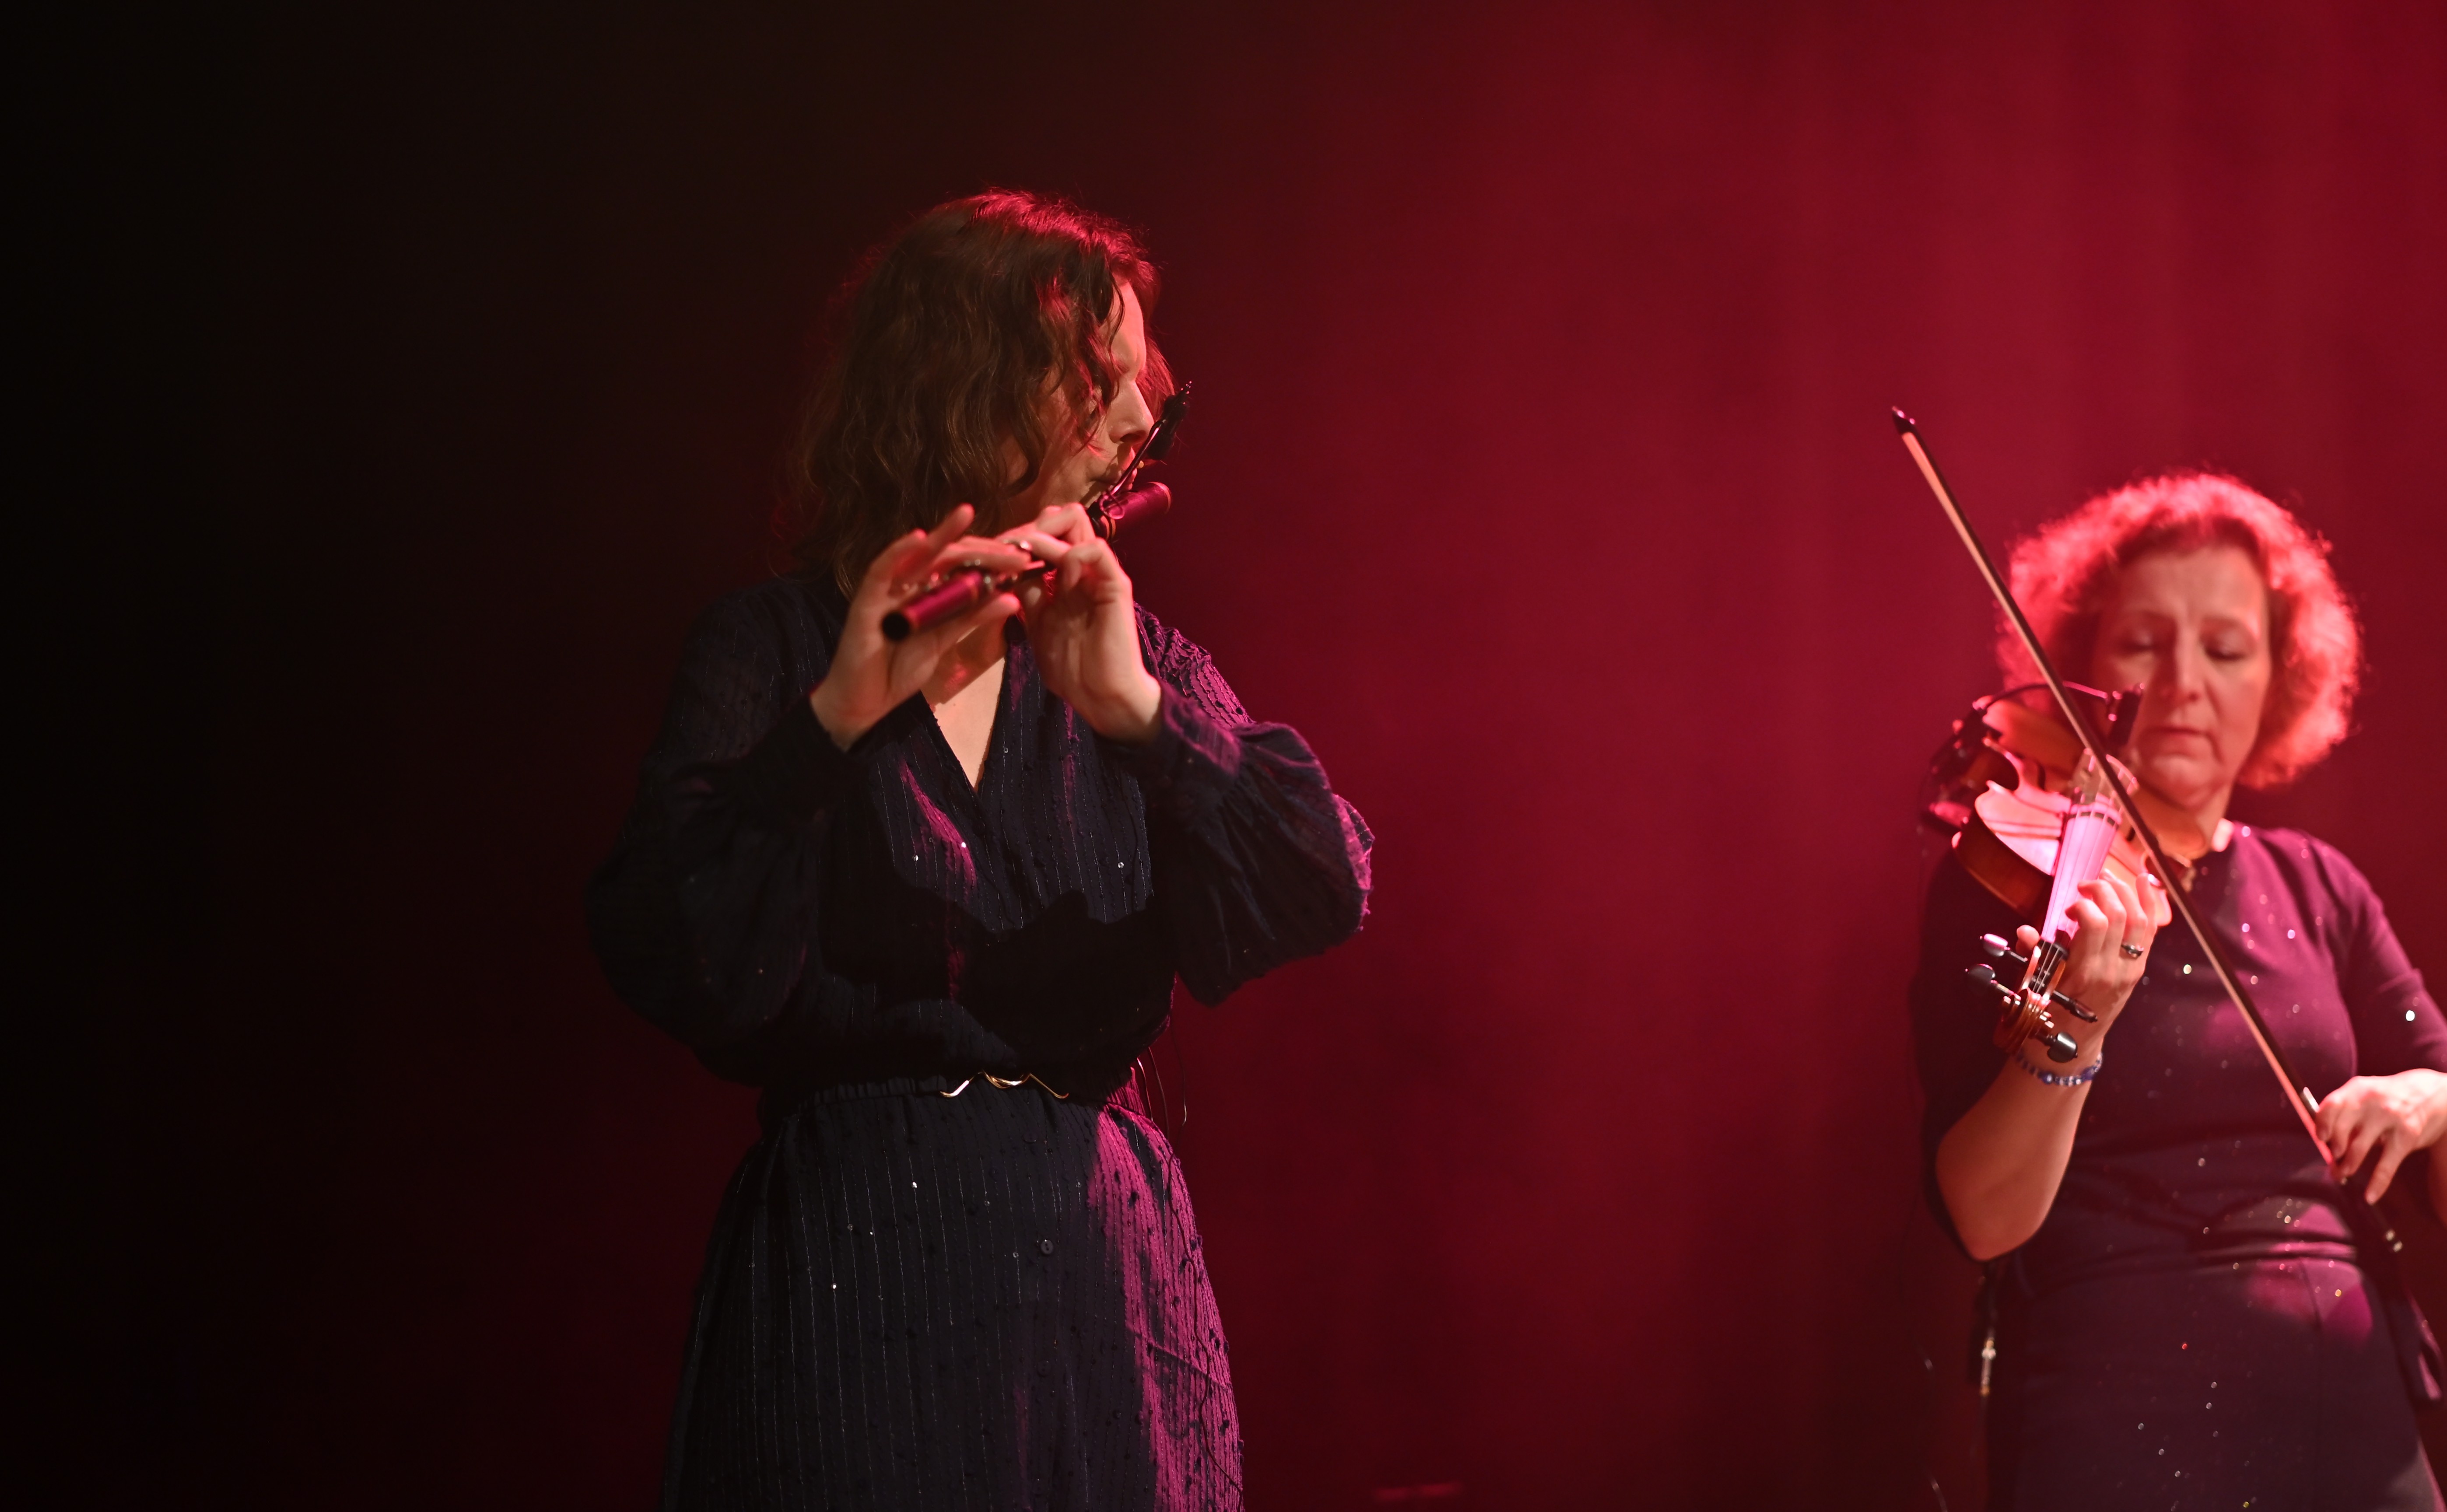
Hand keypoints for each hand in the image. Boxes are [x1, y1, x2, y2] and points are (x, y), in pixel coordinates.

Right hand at [808, 505, 1033, 748]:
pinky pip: (881, 571)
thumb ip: (972, 618)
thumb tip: (1011, 599)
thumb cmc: (898, 670)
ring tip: (966, 514)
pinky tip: (920, 538)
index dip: (992, 559)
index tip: (1024, 559)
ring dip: (942, 535)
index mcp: (929, 591)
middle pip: (947, 556)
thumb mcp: (944, 640)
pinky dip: (898, 553)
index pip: (963, 566)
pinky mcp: (866, 600)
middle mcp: (909, 584)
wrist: (865, 703)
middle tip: (1015, 550)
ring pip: (917, 555)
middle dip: (980, 550)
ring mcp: (887, 590)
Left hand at [998, 503, 1161, 742]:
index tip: (990, 551)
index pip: (1045, 533)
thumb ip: (1028, 595)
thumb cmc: (1071, 667)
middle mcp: (1083, 567)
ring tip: (1020, 552)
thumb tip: (1007, 570)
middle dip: (1028, 527)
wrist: (1101, 696)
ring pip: (1076, 524)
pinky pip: (1096, 551)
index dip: (1017, 536)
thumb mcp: (1037, 625)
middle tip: (1004, 547)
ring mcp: (1100, 572)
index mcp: (1065, 576)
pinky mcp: (1116, 584)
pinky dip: (1070, 553)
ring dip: (1043, 535)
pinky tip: (1051, 570)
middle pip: (1061, 518)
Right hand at [2016, 869, 2162, 1057]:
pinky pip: (2150, 932)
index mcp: (2084, 973)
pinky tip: (2145, 883)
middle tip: (2085, 886)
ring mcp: (2130, 970)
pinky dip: (2150, 905)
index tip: (2067, 908)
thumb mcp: (2033, 987)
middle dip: (2102, 889)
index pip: (2095, 923)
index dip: (2082, 904)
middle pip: (2119, 914)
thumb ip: (2031, 956)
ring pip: (2141, 920)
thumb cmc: (2048, 1015)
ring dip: (2126, 892)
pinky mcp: (2138, 970)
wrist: (2074, 1045)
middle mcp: (2112, 970)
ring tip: (2108, 879)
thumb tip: (2024, 931)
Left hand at [2318, 1070, 2446, 1202]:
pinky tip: (2370, 1196)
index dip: (2322, 1124)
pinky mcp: (2407, 1136)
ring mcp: (2390, 1118)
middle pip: (2342, 1130)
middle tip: (2333, 1162)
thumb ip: (2346, 1112)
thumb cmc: (2390, 1098)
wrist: (2435, 1096)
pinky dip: (2377, 1183)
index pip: (2332, 1105)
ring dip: (2348, 1165)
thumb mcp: (2367, 1095)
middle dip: (2333, 1151)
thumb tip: (2324, 1142)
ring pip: (2359, 1148)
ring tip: (2343, 1174)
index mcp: (2357, 1089)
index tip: (2321, 1139)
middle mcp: (2371, 1102)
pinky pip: (2387, 1164)